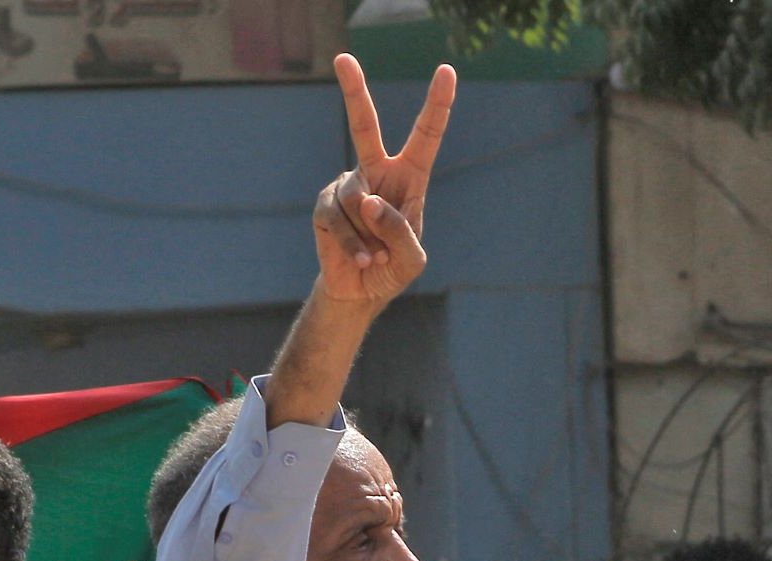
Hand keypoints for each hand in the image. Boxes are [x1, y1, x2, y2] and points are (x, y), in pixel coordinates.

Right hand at [313, 54, 454, 307]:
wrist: (359, 292)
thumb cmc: (392, 270)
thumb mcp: (410, 257)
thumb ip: (400, 230)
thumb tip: (371, 202)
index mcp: (409, 176)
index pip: (426, 135)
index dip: (437, 104)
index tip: (446, 71)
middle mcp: (377, 173)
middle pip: (364, 126)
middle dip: (353, 92)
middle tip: (342, 58)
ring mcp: (348, 188)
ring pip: (360, 200)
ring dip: (371, 236)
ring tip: (376, 256)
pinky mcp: (326, 207)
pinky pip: (340, 219)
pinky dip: (354, 244)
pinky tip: (363, 259)